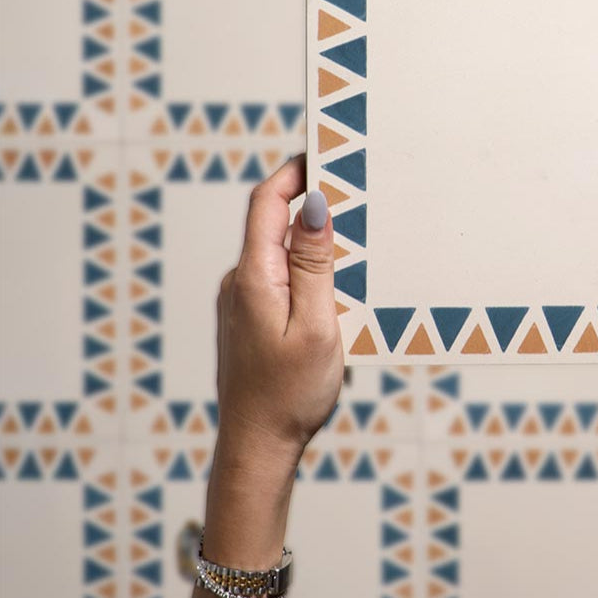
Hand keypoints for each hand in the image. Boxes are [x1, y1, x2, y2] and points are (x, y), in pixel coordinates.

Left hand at [214, 155, 343, 476]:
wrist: (257, 448)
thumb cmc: (290, 394)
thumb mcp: (315, 324)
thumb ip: (314, 263)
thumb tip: (314, 205)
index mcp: (254, 277)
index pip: (267, 202)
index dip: (294, 170)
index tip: (326, 150)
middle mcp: (242, 281)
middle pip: (273, 220)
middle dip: (310, 197)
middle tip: (354, 186)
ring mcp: (244, 300)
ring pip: (280, 249)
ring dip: (313, 235)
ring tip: (355, 234)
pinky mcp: (252, 316)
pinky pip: (280, 274)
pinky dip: (307, 265)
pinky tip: (337, 280)